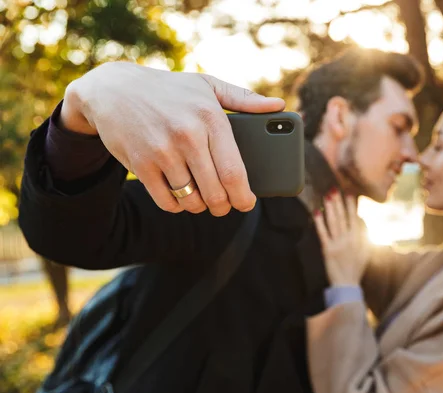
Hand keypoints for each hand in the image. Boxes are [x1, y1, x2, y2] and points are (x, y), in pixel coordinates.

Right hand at [60, 62, 284, 215]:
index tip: (247, 203)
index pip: (234, 172)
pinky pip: (166, 202)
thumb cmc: (170, 90)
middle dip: (224, 206)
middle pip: (216, 193)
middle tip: (225, 206)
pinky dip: (177, 206)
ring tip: (204, 199)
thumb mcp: (207, 86)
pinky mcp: (140, 166)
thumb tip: (279, 106)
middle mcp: (187, 136)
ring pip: (191, 200)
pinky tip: (181, 197)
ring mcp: (161, 153)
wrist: (114, 90)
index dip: (244, 196)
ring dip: (200, 206)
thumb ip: (245, 99)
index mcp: (210, 118)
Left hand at [314, 191, 370, 285]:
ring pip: (333, 222)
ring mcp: (338, 244)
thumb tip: (361, 221)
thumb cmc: (356, 268)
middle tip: (334, 189)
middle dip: (338, 202)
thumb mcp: (365, 251)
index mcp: (358, 238)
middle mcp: (348, 239)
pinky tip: (316, 212)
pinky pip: (323, 233)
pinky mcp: (327, 250)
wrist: (348, 284)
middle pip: (342, 217)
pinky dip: (319, 222)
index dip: (351, 205)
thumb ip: (364, 235)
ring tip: (326, 196)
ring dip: (330, 208)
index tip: (349, 192)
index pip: (354, 218)